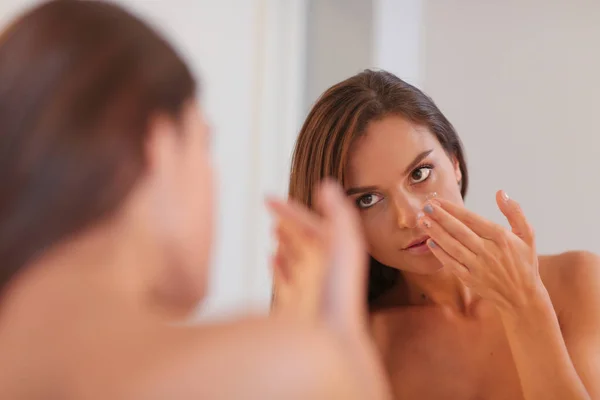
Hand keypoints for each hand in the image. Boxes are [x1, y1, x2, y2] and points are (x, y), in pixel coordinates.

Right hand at [267, 180, 367, 329]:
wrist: (336, 340)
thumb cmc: (341, 295)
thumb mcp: (346, 246)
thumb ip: (339, 214)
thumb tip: (327, 184)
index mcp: (333, 252)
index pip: (308, 223)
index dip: (289, 209)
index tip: (267, 198)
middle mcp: (321, 268)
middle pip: (302, 237)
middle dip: (287, 220)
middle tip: (268, 206)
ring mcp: (308, 286)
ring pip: (295, 257)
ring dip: (285, 240)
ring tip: (273, 229)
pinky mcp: (296, 305)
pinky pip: (285, 280)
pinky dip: (278, 266)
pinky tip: (271, 257)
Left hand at [417, 190, 547, 315]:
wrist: (523, 297)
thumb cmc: (524, 262)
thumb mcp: (527, 235)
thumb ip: (514, 212)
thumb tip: (500, 193)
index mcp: (500, 237)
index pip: (471, 219)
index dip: (452, 209)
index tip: (437, 200)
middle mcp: (488, 251)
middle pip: (459, 231)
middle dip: (440, 217)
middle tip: (425, 206)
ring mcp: (478, 266)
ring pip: (453, 246)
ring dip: (436, 233)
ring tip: (422, 221)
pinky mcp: (471, 280)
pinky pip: (452, 264)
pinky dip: (440, 253)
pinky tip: (430, 243)